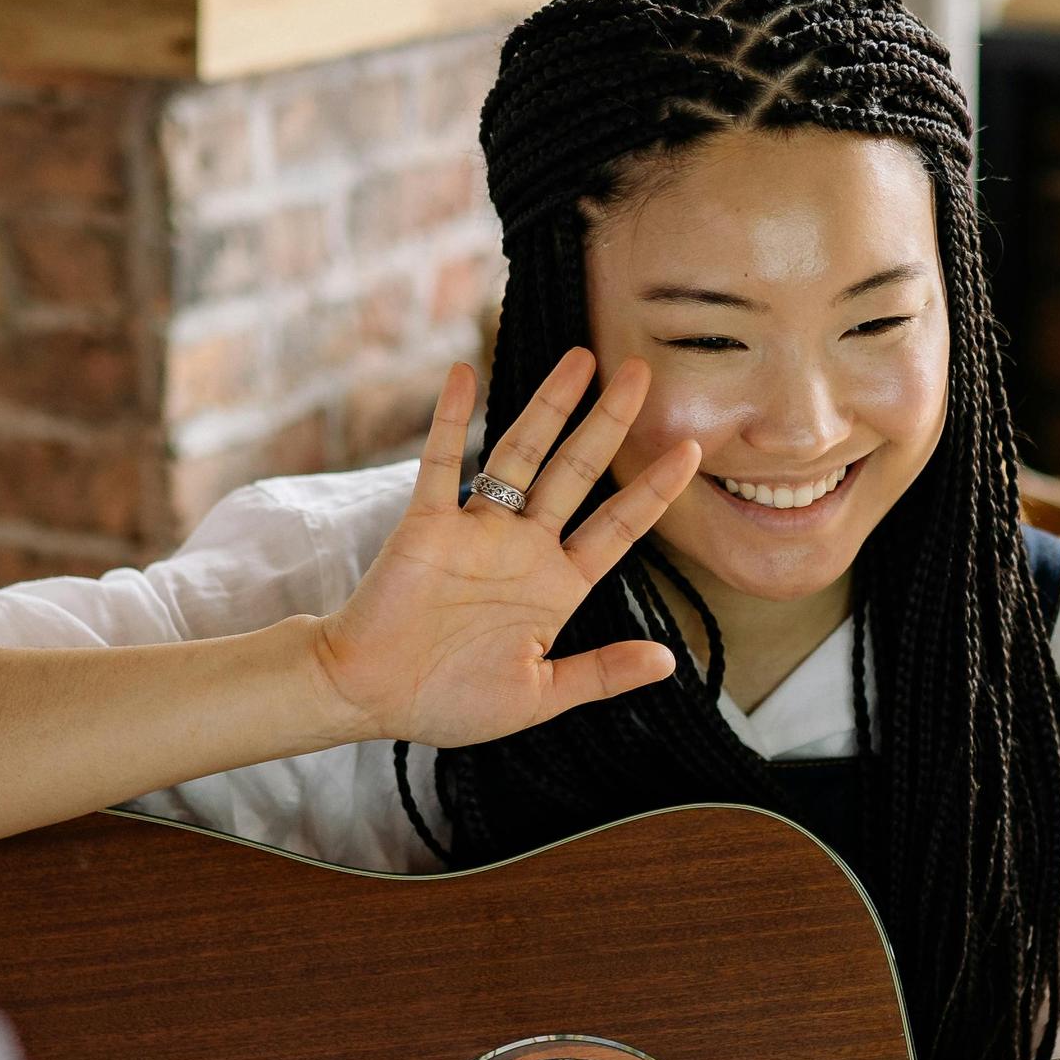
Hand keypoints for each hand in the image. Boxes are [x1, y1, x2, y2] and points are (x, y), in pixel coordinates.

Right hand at [309, 351, 703, 749]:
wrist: (369, 696)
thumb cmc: (448, 701)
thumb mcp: (539, 695)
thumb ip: (601, 674)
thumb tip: (668, 661)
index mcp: (556, 586)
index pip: (616, 528)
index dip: (652, 491)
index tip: (690, 452)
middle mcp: (522, 547)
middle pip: (576, 473)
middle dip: (609, 423)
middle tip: (641, 372)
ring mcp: (476, 530)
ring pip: (521, 454)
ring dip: (550, 406)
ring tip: (582, 358)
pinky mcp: (427, 524)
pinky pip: (442, 463)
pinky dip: (450, 419)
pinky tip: (463, 375)